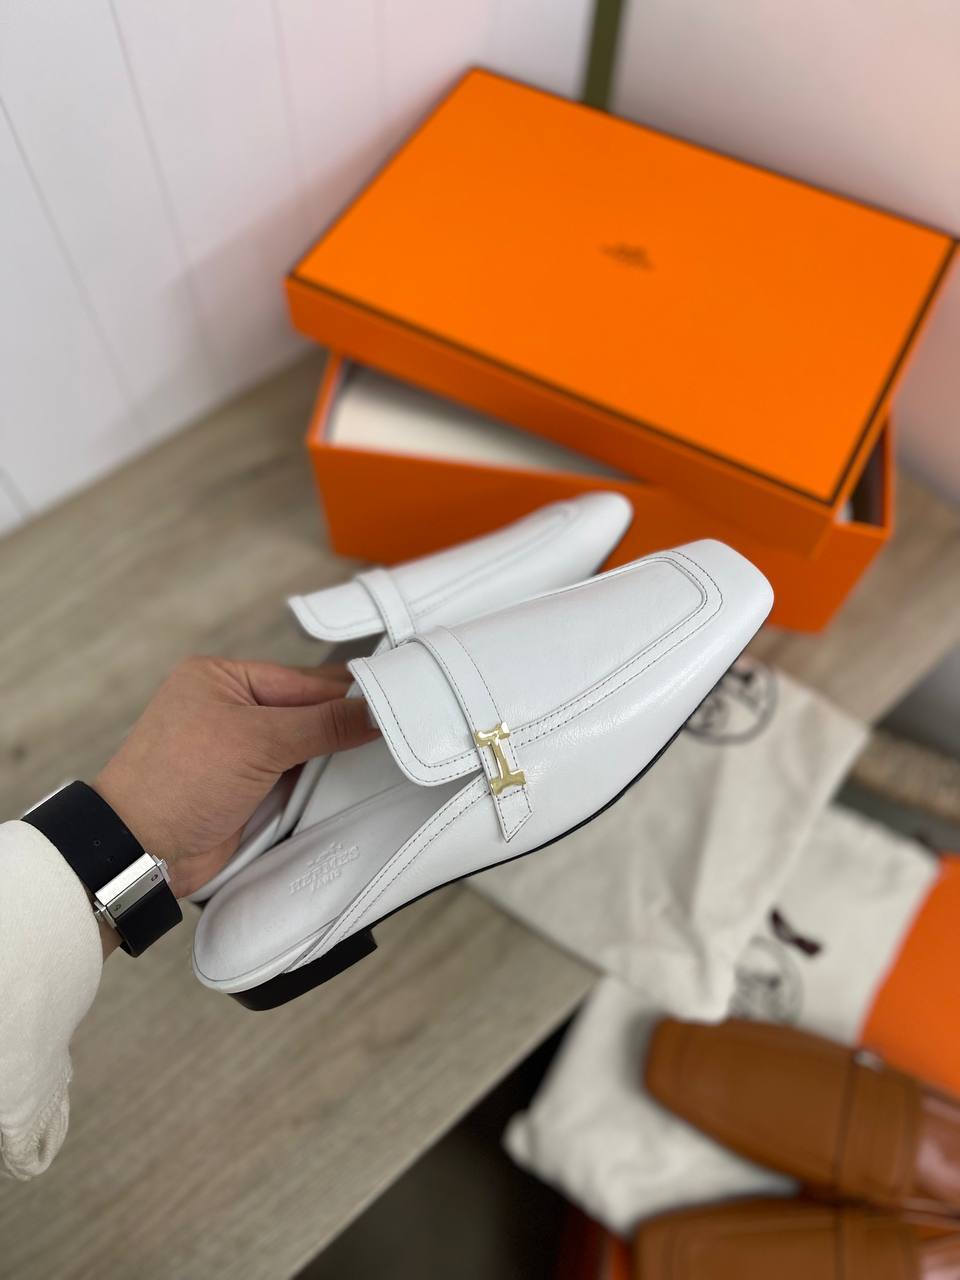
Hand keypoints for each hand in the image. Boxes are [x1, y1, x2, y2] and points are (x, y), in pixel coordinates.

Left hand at [94, 656, 379, 912]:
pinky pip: (295, 778)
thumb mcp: (259, 741)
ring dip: (337, 756)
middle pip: (307, 711)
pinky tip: (357, 781)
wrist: (140, 853)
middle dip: (347, 723)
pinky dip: (322, 782)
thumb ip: (323, 724)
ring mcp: (238, 751)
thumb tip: (377, 710)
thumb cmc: (179, 781)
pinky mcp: (246, 789)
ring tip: (393, 753)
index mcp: (222, 678)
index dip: (350, 692)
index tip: (400, 698)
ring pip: (305, 746)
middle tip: (405, 727)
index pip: (303, 680)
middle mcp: (230, 709)